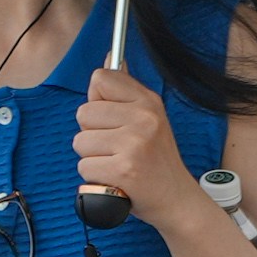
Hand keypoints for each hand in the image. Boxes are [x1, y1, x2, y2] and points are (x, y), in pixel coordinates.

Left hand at [74, 63, 191, 226]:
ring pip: (80, 141)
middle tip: (117, 148)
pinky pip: (84, 166)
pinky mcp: (123, 169)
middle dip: (92, 134)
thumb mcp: (149, 118)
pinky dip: (95, 177)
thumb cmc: (156, 160)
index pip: (100, 79)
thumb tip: (108, 57)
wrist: (176, 199)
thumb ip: (125, 91)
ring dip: (92, 157)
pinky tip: (116, 178)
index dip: (98, 101)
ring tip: (117, 163)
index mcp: (148, 101)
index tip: (112, 119)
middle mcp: (143, 118)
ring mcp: (133, 143)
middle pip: (83, 112)